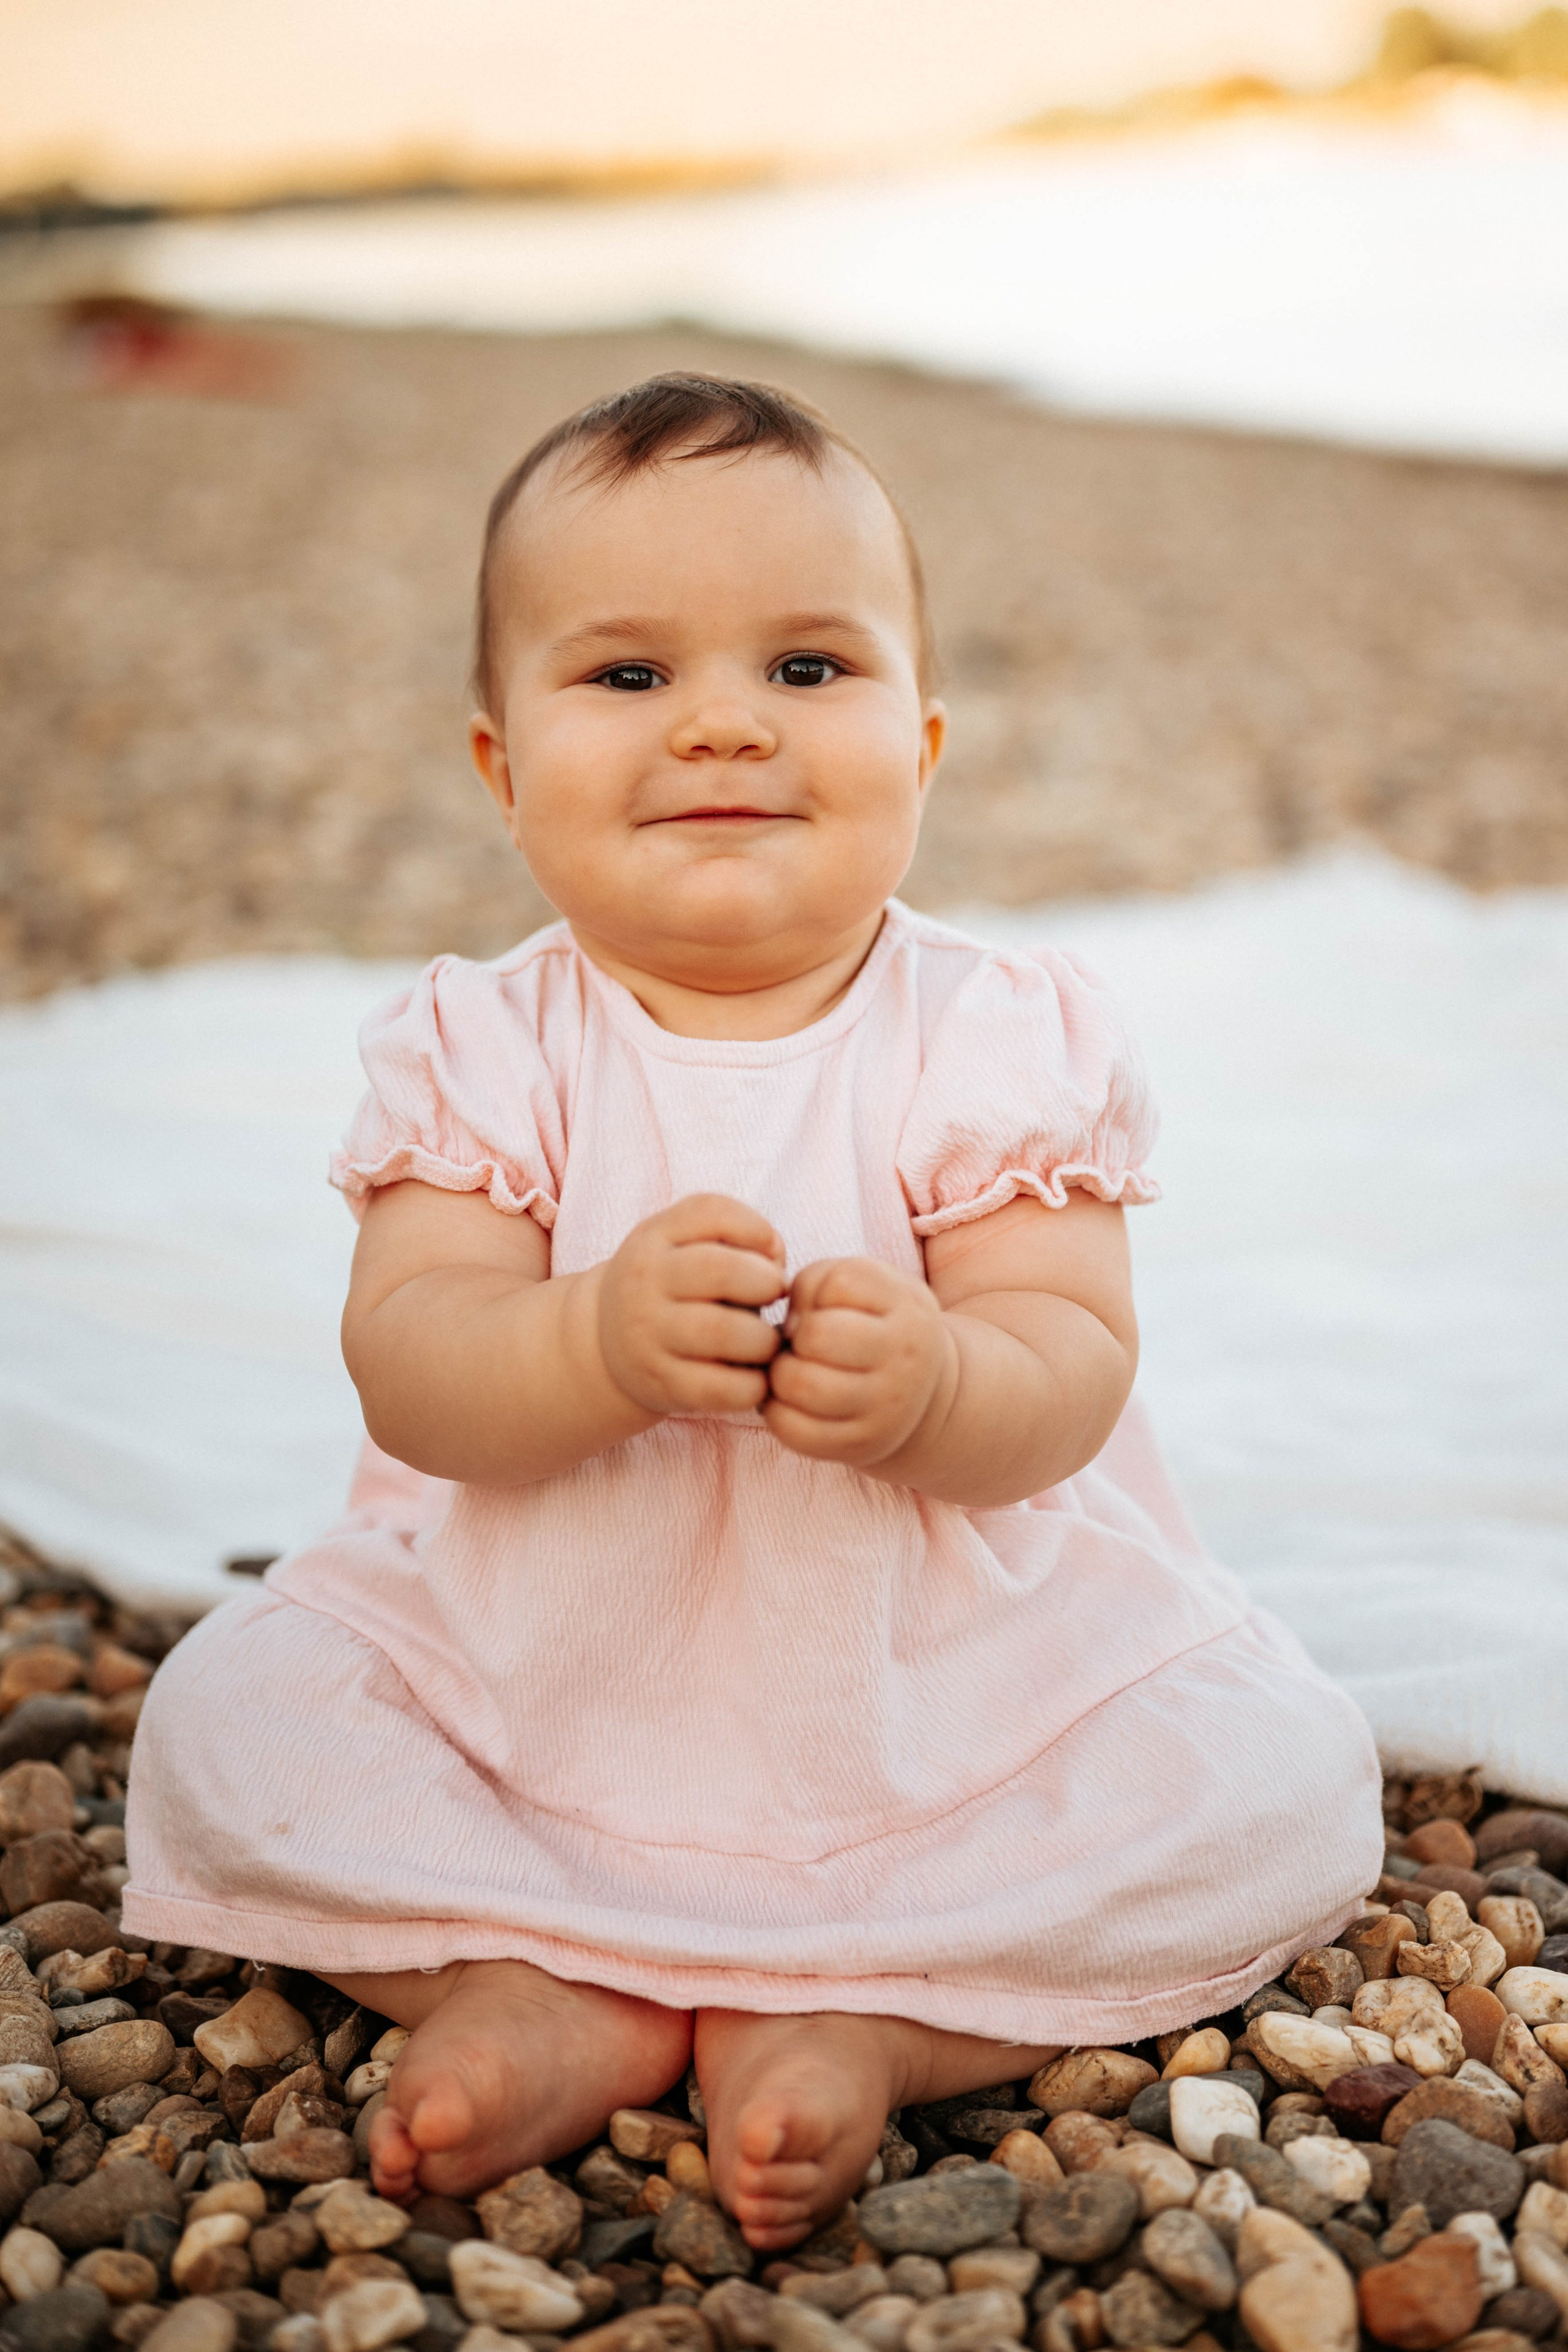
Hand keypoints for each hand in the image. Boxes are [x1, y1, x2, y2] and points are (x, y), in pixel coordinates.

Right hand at [597, 1194, 785, 1418]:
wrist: (604, 1344)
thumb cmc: (671, 1287)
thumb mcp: (682, 1244)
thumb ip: (734, 1235)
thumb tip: (776, 1258)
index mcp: (655, 1238)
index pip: (711, 1213)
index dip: (757, 1229)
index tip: (770, 1255)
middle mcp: (644, 1281)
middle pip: (721, 1270)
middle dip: (766, 1283)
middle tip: (774, 1297)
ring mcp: (648, 1334)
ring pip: (722, 1331)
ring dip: (763, 1340)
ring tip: (766, 1343)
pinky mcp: (660, 1383)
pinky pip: (719, 1387)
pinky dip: (752, 1385)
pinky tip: (754, 1378)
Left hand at [763, 1256, 956, 1468]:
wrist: (921, 1393)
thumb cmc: (874, 1326)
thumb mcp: (865, 1287)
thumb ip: (817, 1283)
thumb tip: (786, 1330)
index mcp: (908, 1308)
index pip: (840, 1284)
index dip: (815, 1294)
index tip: (824, 1311)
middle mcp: (905, 1358)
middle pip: (817, 1336)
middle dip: (794, 1337)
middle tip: (799, 1346)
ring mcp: (886, 1408)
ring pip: (801, 1384)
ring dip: (780, 1375)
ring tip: (792, 1372)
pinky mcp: (862, 1445)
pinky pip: (794, 1430)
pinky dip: (776, 1412)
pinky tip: (790, 1402)